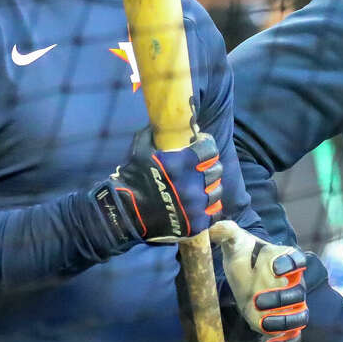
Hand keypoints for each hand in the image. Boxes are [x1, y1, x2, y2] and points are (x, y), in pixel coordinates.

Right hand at [99, 130, 222, 242]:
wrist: (124, 214)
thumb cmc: (131, 179)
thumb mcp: (139, 150)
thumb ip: (153, 133)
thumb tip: (160, 118)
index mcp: (182, 163)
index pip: (210, 149)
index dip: (207, 145)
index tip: (202, 145)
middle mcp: (193, 183)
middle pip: (216, 170)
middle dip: (210, 166)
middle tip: (202, 167)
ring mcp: (196, 205)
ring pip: (217, 191)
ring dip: (211, 187)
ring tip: (202, 186)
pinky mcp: (196, 223)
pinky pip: (214, 212)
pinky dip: (211, 207)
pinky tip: (203, 203)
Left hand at [209, 220, 307, 341]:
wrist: (244, 274)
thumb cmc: (243, 255)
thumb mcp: (234, 241)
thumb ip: (226, 231)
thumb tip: (212, 227)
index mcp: (285, 259)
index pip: (297, 259)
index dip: (290, 263)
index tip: (274, 267)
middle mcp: (294, 282)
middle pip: (299, 292)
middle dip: (282, 298)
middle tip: (257, 300)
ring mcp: (290, 305)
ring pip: (300, 316)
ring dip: (286, 322)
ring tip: (264, 324)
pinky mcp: (283, 324)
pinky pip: (293, 338)